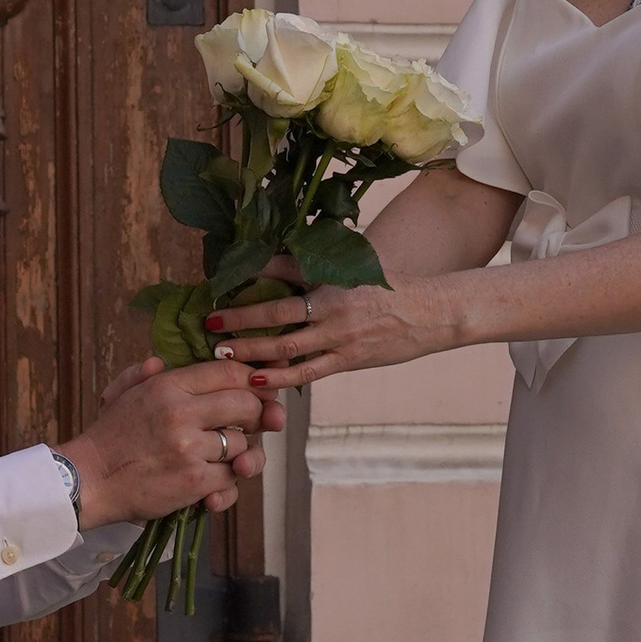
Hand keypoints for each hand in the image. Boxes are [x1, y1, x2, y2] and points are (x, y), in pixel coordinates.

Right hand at [60, 356, 284, 527]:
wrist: (88, 481)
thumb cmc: (107, 439)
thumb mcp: (121, 394)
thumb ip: (143, 373)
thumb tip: (159, 360)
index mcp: (168, 386)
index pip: (229, 371)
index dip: (252, 380)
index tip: (257, 390)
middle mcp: (182, 413)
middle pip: (247, 404)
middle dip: (254, 416)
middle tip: (246, 425)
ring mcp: (190, 449)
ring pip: (243, 444)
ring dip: (237, 454)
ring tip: (219, 458)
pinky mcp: (194, 482)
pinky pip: (232, 478)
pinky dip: (226, 483)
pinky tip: (211, 484)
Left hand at [204, 254, 453, 386]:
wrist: (430, 313)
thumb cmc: (388, 287)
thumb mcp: (352, 267)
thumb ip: (312, 266)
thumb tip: (269, 262)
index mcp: (334, 279)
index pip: (285, 274)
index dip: (252, 280)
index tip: (222, 286)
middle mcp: (333, 307)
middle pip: (277, 313)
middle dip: (240, 321)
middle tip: (210, 326)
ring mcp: (340, 337)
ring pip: (288, 347)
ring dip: (252, 351)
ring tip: (223, 354)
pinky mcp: (348, 361)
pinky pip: (308, 372)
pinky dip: (281, 376)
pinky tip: (258, 379)